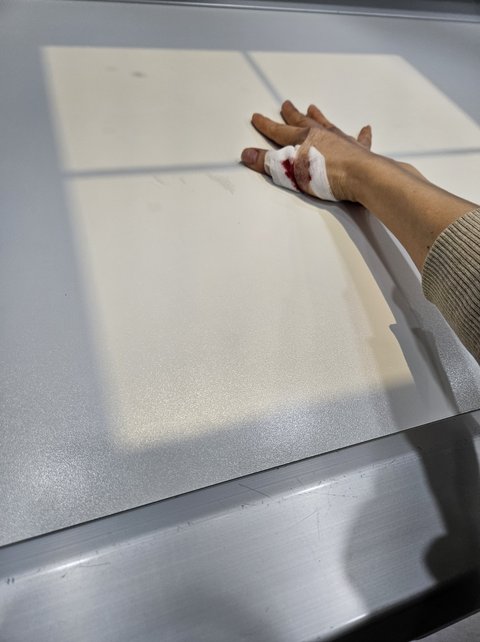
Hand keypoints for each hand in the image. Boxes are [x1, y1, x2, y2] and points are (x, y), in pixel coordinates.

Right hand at [241, 100, 372, 201]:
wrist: (360, 176)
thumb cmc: (325, 174)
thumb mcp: (289, 171)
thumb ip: (268, 163)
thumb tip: (246, 154)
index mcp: (303, 139)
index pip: (279, 131)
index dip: (266, 125)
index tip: (257, 117)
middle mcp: (321, 135)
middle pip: (302, 122)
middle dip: (292, 114)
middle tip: (286, 105)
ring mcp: (340, 140)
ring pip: (326, 125)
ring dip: (318, 117)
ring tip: (313, 108)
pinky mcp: (358, 150)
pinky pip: (359, 139)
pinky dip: (361, 134)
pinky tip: (364, 128)